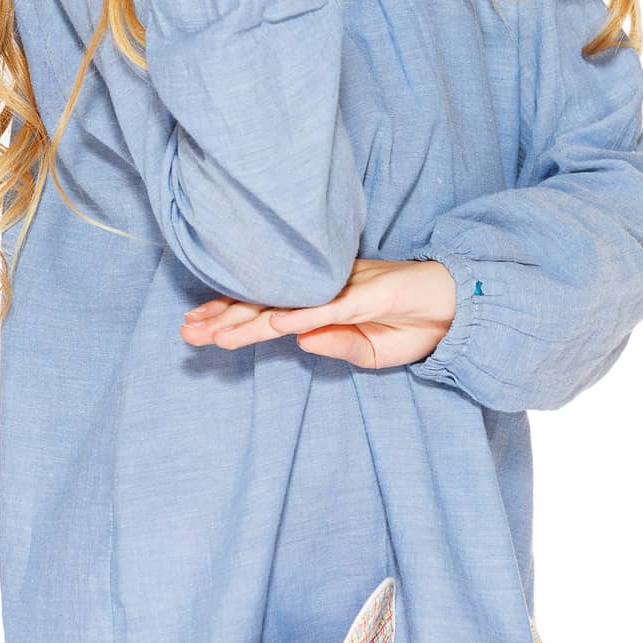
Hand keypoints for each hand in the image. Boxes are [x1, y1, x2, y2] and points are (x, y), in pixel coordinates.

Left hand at [179, 257, 458, 369]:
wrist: (457, 305)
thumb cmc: (415, 324)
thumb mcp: (375, 352)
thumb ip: (338, 346)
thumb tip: (299, 343)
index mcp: (323, 303)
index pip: (269, 310)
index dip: (232, 318)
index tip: (198, 329)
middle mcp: (325, 291)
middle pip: (266, 303)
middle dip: (223, 318)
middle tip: (185, 331)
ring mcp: (345, 290)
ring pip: (287, 304)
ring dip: (248, 319)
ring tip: (211, 332)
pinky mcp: (368, 295)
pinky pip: (329, 308)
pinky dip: (301, 317)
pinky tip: (275, 328)